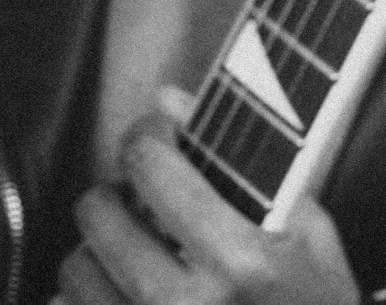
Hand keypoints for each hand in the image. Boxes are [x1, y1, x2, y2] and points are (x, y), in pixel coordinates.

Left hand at [58, 109, 360, 304]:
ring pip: (76, 266)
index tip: (157, 135)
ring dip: (99, 249)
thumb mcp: (308, 233)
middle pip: (100, 212)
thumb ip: (247, 161)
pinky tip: (121, 294)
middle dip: (116, 191)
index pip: (152, 166)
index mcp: (240, 261)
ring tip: (131, 251)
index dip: (149, 135)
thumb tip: (170, 100)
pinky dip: (88, 297)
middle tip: (140, 197)